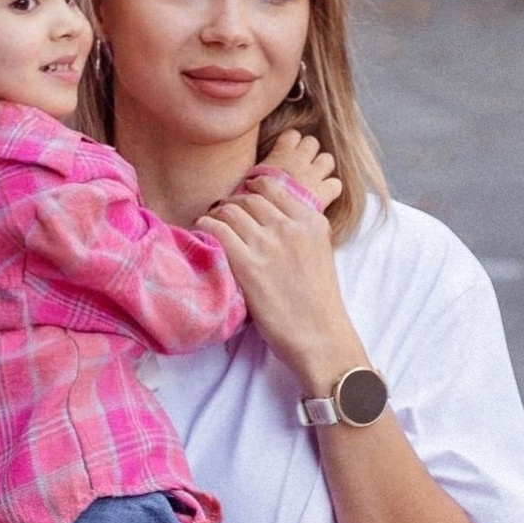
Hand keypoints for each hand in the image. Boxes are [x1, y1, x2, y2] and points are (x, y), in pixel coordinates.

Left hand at [206, 171, 360, 399]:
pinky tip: (202, 236)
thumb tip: (266, 216)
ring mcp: (268, 244)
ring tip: (210, 226)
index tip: (241, 199)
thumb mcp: (319, 252)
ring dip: (215, 215)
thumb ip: (298, 230)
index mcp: (311, 220)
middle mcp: (290, 226)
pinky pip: (216, 230)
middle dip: (230, 204)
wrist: (320, 336)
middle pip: (247, 198)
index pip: (271, 186)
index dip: (250, 189)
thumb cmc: (318, 302)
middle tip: (221, 216)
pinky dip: (205, 228)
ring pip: (229, 211)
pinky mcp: (248, 265)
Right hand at [239, 127, 340, 215]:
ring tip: (311, 181)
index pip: (292, 136)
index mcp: (280, 155)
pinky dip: (330, 190)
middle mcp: (299, 161)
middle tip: (299, 169)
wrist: (264, 218)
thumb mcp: (246, 183)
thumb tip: (238, 180)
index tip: (284, 157)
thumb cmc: (250, 201)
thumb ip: (252, 177)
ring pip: (327, 159)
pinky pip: (335, 185)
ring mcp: (313, 176)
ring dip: (321, 168)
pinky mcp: (322, 194)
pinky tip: (320, 198)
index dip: (290, 144)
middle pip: (312, 142)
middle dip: (308, 153)